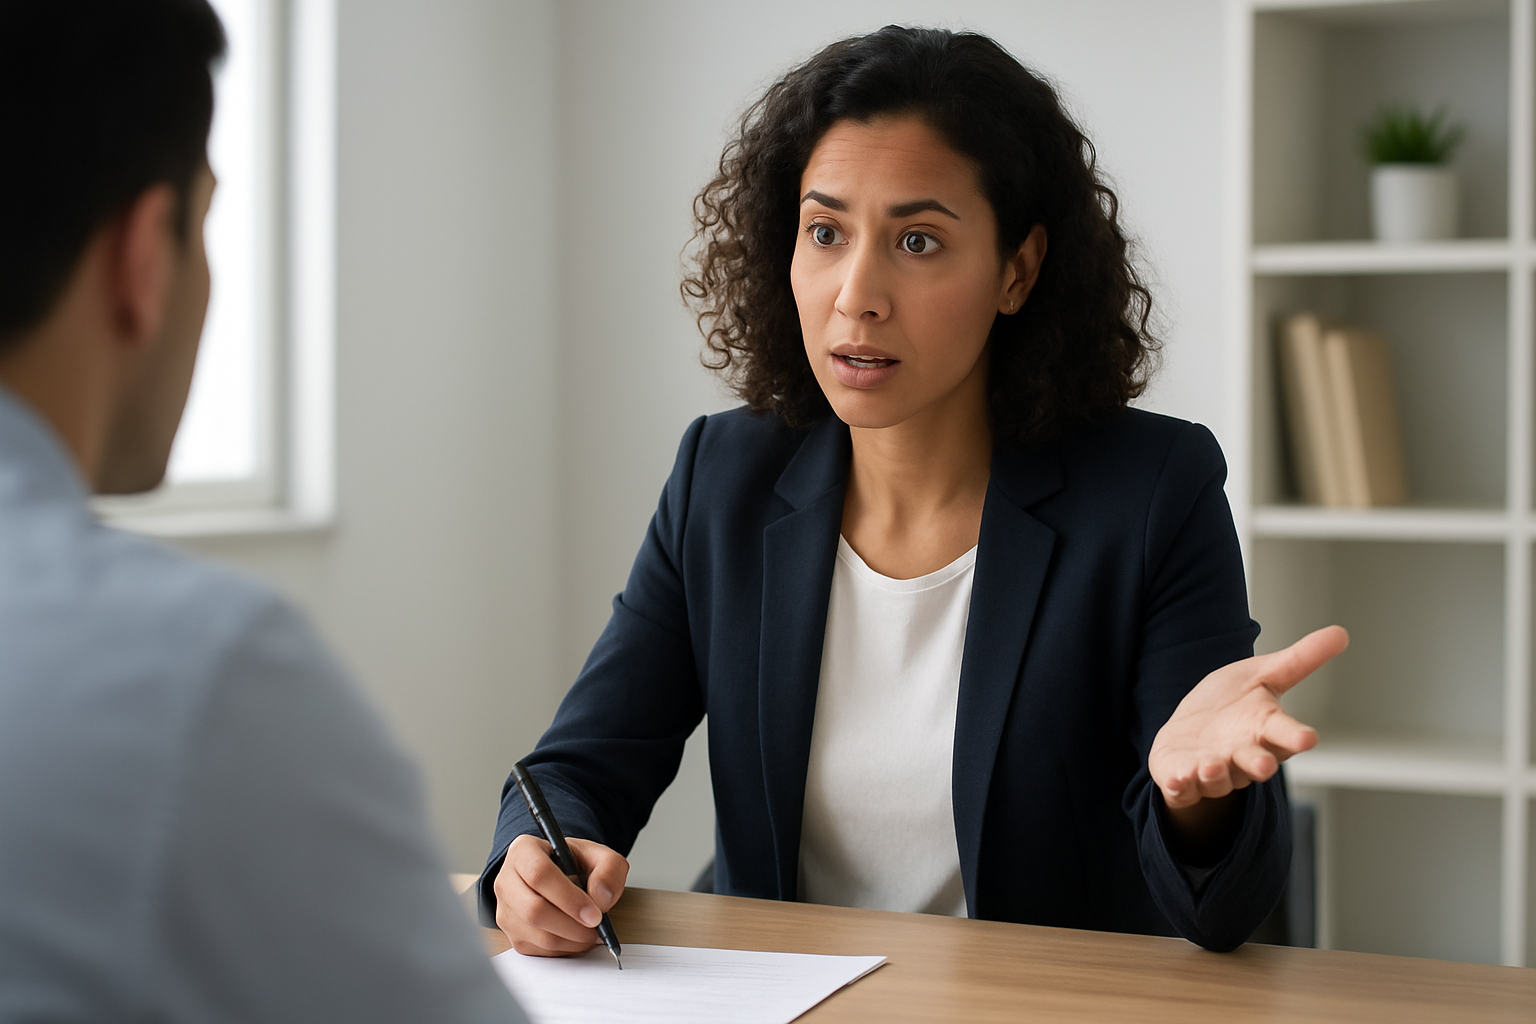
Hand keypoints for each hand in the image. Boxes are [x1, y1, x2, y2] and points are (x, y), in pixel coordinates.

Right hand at [492, 834, 628, 956]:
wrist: (561, 876)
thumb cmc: (575, 863)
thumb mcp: (600, 855)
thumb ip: (609, 869)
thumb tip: (601, 898)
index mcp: (524, 851)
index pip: (539, 874)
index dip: (568, 898)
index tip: (594, 913)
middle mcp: (506, 880)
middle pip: (533, 909)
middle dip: (571, 924)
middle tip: (596, 927)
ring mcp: (504, 910)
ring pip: (536, 934)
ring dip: (570, 940)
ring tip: (591, 932)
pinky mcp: (511, 935)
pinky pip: (537, 949)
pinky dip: (563, 949)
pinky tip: (577, 937)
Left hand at [1149, 625, 1347, 810]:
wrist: (1191, 731)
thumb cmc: (1232, 705)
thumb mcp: (1263, 675)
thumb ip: (1300, 660)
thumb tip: (1342, 632)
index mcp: (1265, 730)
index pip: (1285, 734)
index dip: (1295, 737)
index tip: (1307, 737)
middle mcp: (1242, 755)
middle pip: (1255, 762)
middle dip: (1258, 764)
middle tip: (1264, 766)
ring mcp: (1213, 770)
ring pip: (1218, 778)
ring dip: (1214, 774)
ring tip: (1210, 766)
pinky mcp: (1183, 778)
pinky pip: (1183, 786)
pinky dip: (1180, 784)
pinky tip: (1177, 780)